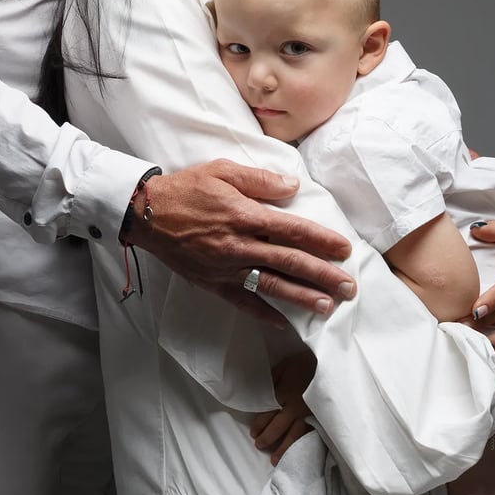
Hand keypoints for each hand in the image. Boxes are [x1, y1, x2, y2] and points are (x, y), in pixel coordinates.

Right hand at [127, 159, 354, 322]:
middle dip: (323, 275)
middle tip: (349, 286)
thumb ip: (260, 180)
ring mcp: (226, 268)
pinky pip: (242, 301)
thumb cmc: (186, 188)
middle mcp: (239, 245)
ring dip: (302, 297)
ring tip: (329, 307)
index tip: (344, 249)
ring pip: (272, 285)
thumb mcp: (222, 170)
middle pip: (289, 262)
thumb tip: (293, 186)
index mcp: (245, 215)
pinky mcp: (212, 283)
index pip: (293, 230)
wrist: (145, 214)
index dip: (321, 240)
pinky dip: (264, 313)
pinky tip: (284, 323)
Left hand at [250, 350, 316, 462]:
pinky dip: (300, 446)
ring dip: (282, 449)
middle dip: (267, 437)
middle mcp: (294, 406)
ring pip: (293, 436)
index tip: (253, 432)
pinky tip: (297, 453)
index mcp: (284, 392)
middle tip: (259, 445)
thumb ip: (273, 379)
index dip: (259, 424)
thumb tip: (261, 392)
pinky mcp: (319, 418)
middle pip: (278, 426)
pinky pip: (308, 435)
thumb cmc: (305, 363)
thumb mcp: (284, 366)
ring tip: (274, 460)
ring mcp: (308, 414)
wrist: (329, 364)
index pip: (267, 413)